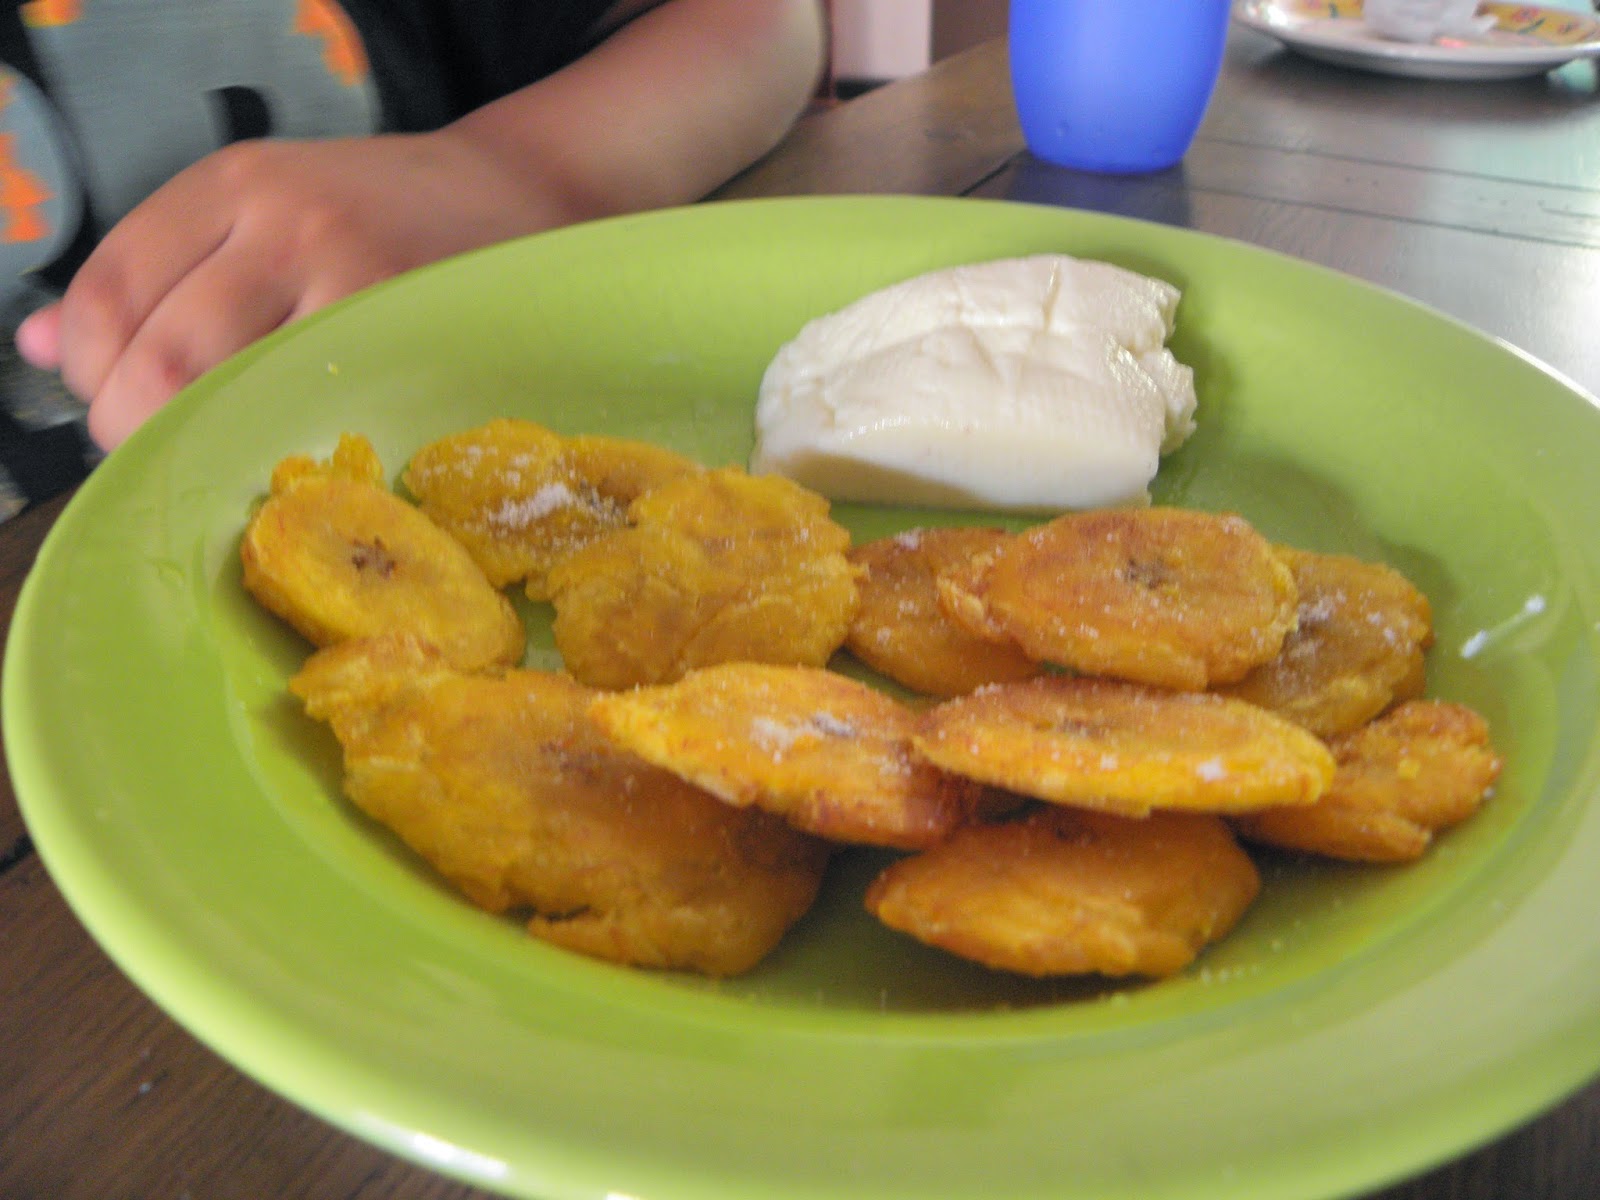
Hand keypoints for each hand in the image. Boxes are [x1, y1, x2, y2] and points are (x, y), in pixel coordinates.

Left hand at [16, 130, 551, 449]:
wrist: (513, 197)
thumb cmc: (379, 218)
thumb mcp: (258, 208)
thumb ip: (160, 270)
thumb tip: (40, 344)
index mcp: (231, 182)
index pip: (112, 286)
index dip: (86, 366)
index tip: (102, 403)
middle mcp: (281, 217)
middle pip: (161, 349)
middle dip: (135, 422)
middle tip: (153, 451)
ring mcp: (349, 275)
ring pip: (231, 388)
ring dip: (200, 444)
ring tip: (211, 461)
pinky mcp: (406, 329)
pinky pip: (314, 408)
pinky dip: (278, 446)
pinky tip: (281, 456)